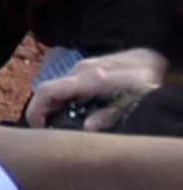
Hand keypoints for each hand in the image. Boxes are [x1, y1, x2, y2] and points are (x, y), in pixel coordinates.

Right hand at [24, 49, 166, 128]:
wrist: (153, 58)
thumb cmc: (146, 79)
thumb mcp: (134, 100)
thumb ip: (111, 114)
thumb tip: (87, 129)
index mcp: (89, 78)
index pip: (47, 91)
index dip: (35, 111)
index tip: (39, 128)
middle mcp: (80, 70)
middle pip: (47, 92)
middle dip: (43, 113)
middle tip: (51, 132)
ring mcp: (81, 68)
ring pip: (57, 89)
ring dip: (54, 107)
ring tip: (63, 124)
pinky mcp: (85, 70)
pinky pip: (66, 86)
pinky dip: (64, 100)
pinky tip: (75, 111)